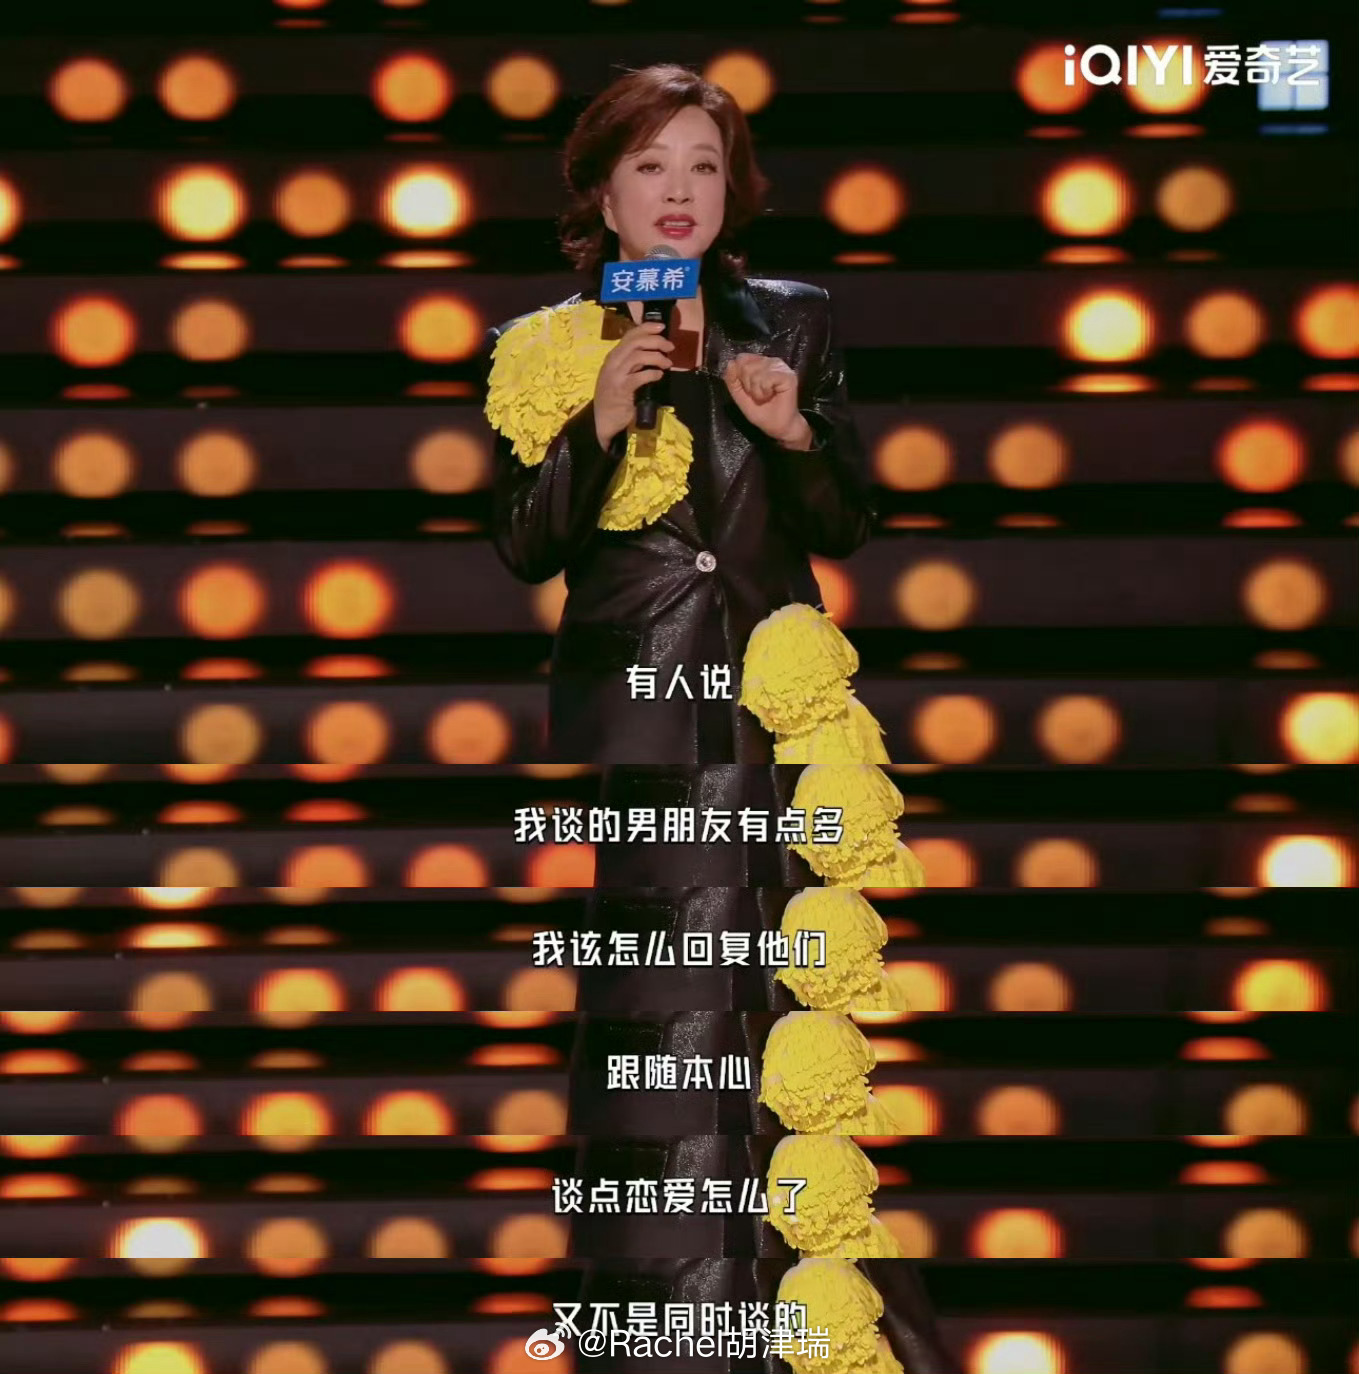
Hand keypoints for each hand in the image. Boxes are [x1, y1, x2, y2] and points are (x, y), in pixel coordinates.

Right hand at [593, 320, 673, 448]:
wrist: (602, 420)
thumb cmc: (614, 397)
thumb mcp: (620, 375)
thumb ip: (632, 363)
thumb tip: (654, 351)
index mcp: (613, 356)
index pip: (629, 335)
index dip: (647, 328)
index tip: (662, 327)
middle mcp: (613, 362)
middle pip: (635, 342)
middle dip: (656, 341)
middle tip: (669, 346)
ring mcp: (615, 375)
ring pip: (638, 356)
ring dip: (657, 357)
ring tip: (667, 363)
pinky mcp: (621, 389)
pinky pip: (640, 376)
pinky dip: (652, 374)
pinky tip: (658, 376)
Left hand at [722, 352, 805, 443]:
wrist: (778, 427)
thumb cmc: (762, 412)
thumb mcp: (740, 396)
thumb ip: (732, 380)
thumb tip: (730, 363)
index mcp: (760, 363)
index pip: (741, 359)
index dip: (740, 376)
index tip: (748, 390)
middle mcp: (771, 361)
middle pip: (746, 365)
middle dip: (748, 385)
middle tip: (758, 395)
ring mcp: (780, 367)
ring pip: (755, 373)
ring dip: (757, 391)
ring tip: (765, 397)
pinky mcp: (788, 375)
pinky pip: (766, 379)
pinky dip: (764, 392)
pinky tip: (772, 395)